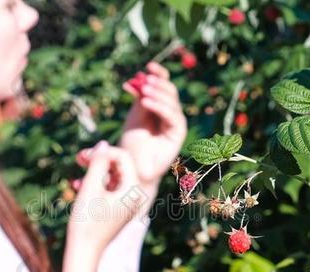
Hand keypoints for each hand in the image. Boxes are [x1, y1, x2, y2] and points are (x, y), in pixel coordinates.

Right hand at [63, 141, 142, 271]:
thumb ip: (98, 163)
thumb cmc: (86, 221)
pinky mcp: (118, 211)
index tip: (83, 156)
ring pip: (112, 178)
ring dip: (94, 173)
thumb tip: (104, 143)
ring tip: (75, 174)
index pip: (123, 157)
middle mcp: (135, 197)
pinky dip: (94, 186)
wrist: (84, 254)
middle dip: (99, 160)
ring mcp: (127, 205)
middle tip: (78, 158)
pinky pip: (109, 191)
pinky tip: (76, 187)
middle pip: (119, 166)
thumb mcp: (90, 187)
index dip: (103, 151)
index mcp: (133, 190)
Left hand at [119, 61, 186, 183]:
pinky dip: (159, 107)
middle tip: (145, 80)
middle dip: (158, 83)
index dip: (159, 74)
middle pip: (170, 92)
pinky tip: (146, 102)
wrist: (133, 168)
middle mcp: (170, 114)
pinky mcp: (178, 134)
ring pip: (172, 102)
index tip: (148, 65)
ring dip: (158, 93)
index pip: (163, 86)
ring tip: (144, 90)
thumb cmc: (132, 144)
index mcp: (160, 107)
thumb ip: (140, 99)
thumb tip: (139, 77)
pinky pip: (172, 116)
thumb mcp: (134, 117)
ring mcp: (175, 123)